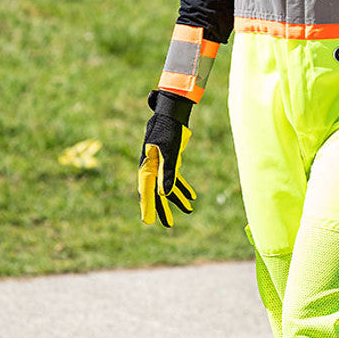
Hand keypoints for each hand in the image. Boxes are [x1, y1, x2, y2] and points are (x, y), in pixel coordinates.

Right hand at [138, 91, 195, 227]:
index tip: (149, 222)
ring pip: (167, 186)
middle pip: (156, 192)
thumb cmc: (169, 130)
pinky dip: (182, 187)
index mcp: (147, 166)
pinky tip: (192, 197)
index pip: (147, 191)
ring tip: (189, 210)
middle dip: (163, 208)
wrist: (172, 112)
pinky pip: (174, 177)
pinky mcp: (169, 160)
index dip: (148, 207)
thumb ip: (168, 173)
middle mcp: (151, 167)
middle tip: (169, 225)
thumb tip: (164, 194)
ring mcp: (160, 164)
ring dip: (177, 198)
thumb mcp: (170, 152)